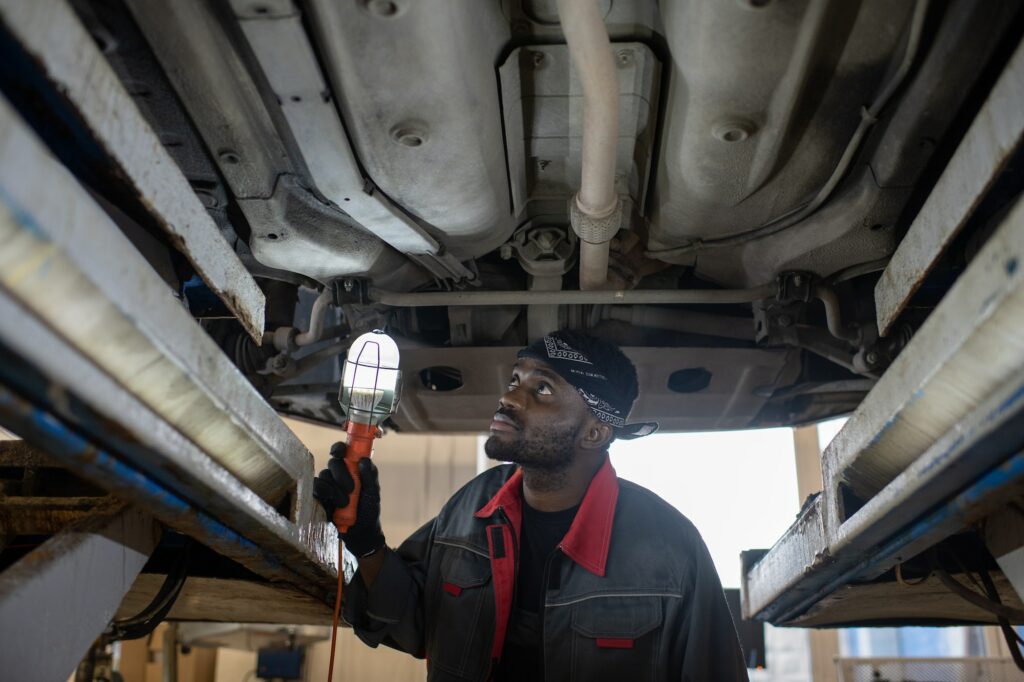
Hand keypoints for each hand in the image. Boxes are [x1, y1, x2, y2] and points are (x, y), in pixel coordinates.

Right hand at [313, 441, 385, 556]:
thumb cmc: (368, 510)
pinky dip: (325, 493)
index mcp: (352, 468)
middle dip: (341, 473)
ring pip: (324, 475)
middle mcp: (338, 474)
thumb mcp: (373, 493)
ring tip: (345, 503)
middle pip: (333, 462)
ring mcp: (328, 485)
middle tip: (351, 488)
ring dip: (335, 489)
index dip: (339, 448)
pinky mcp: (319, 497)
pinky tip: (334, 503)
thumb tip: (364, 460)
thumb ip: (370, 476)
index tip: (340, 452)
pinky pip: (316, 487)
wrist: (361, 532)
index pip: (342, 452)